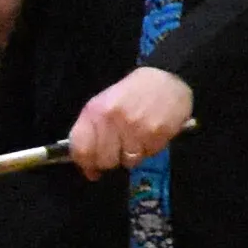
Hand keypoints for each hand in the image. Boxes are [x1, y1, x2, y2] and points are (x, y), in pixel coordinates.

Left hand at [67, 65, 196, 172]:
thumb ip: (91, 133)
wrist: (165, 78)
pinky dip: (149, 148)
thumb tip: (89, 169)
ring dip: (133, 155)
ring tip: (138, 137)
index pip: (81, 150)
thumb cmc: (131, 93)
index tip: (92, 168)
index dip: (85, 164)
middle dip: (112, 160)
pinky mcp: (157, 133)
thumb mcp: (103, 105)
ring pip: (128, 161)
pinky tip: (151, 133)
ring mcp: (136, 128)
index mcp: (95, 112)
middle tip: (119, 149)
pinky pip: (149, 154)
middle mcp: (113, 120)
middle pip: (105, 160)